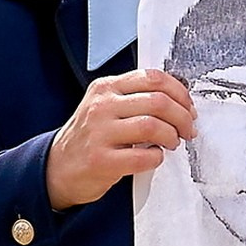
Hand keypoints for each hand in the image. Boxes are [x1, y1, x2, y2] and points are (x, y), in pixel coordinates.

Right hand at [45, 68, 196, 209]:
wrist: (58, 168)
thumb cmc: (89, 138)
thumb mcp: (105, 107)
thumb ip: (135, 98)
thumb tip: (178, 101)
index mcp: (106, 88)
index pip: (152, 78)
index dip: (179, 92)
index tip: (188, 107)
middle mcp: (102, 106)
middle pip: (158, 101)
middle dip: (182, 117)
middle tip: (187, 129)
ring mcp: (100, 133)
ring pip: (152, 126)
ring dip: (172, 136)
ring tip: (172, 143)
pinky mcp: (102, 161)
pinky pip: (143, 156)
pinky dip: (157, 157)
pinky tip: (154, 157)